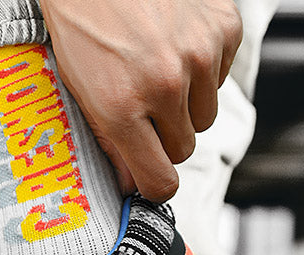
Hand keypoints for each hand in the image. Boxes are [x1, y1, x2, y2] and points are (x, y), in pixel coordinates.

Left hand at [41, 0, 242, 201]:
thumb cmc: (84, 22)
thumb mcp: (81, 91)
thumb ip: (110, 143)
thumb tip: (131, 184)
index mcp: (122, 107)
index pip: (161, 180)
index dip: (156, 184)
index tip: (152, 178)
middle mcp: (164, 85)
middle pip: (184, 149)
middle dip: (166, 137)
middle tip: (144, 107)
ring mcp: (198, 55)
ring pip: (206, 116)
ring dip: (187, 104)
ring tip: (159, 71)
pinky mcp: (222, 28)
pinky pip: (222, 76)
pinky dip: (204, 69)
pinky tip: (176, 46)